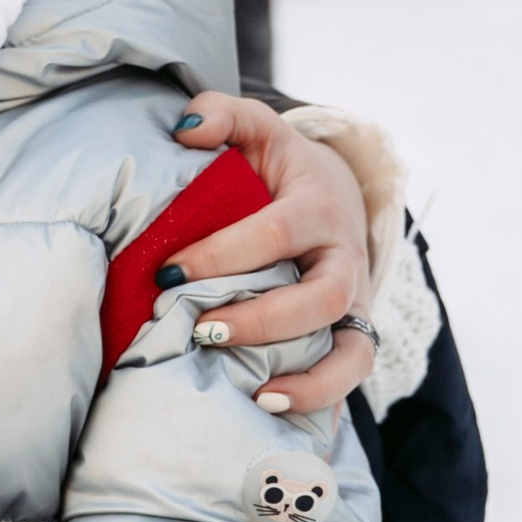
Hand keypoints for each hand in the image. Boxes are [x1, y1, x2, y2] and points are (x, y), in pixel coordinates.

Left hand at [166, 93, 368, 413]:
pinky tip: (271, 407)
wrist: (334, 195)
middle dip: (259, 319)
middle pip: (319, 298)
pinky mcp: (353, 331)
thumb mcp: (256, 130)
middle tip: (199, 327)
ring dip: (305, 376)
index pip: (274, 233)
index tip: (167, 272)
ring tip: (253, 390)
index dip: (221, 254)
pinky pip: (351, 373)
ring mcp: (354, 300)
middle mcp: (344, 257)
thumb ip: (222, 115)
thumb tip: (186, 128)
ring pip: (350, 347)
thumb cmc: (278, 169)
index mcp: (317, 205)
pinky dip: (319, 396)